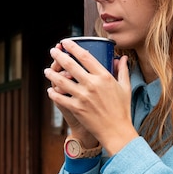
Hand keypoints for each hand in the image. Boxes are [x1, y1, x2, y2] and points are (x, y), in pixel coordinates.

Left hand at [44, 39, 138, 154]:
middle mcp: (92, 84)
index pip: (85, 56)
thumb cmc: (122, 109)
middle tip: (53, 51)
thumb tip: (123, 57)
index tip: (66, 42)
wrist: (116, 131)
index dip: (73, 47)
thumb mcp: (125, 87)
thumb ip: (122, 70)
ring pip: (61, 81)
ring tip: (47, 70)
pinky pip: (60, 98)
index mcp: (104, 77)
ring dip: (52, 74)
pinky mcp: (76, 108)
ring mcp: (83, 96)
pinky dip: (53, 93)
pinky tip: (50, 90)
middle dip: (58, 56)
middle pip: (70, 65)